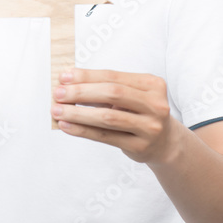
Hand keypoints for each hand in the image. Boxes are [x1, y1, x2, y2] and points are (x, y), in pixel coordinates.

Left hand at [51, 68, 177, 163]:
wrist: (165, 143)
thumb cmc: (140, 113)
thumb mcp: (132, 95)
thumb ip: (107, 87)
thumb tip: (68, 83)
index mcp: (153, 84)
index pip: (113, 76)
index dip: (87, 76)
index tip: (64, 77)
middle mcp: (155, 105)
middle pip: (112, 94)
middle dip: (80, 93)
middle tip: (58, 94)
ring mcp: (150, 127)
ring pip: (107, 117)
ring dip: (78, 113)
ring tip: (57, 111)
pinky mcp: (140, 147)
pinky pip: (106, 137)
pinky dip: (83, 130)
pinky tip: (67, 126)